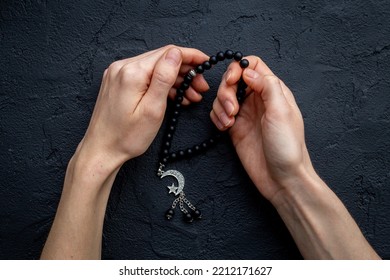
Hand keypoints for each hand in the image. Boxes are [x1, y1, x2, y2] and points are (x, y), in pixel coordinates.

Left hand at [79, 45, 208, 170]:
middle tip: (201, 87)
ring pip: (155, 68)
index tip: (206, 62)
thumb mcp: (152, 109)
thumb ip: (164, 78)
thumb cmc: (126, 137)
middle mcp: (122, 67)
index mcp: (132, 72)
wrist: (101, 150)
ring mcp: (118, 74)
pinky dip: (161, 84)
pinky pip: (145, 76)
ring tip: (191, 96)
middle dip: (186, 71)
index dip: (191, 56)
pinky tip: (175, 96)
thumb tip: (176, 54)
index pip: (168, 53)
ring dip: (175, 79)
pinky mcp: (118, 82)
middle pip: (162, 59)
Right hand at [211, 56, 314, 200]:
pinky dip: (217, 118)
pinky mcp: (235, 128)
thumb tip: (248, 70)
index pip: (253, 65)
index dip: (238, 68)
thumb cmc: (287, 147)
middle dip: (226, 91)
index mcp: (273, 91)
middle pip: (233, 79)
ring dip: (220, 107)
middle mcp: (258, 99)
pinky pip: (218, 114)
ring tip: (230, 123)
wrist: (281, 178)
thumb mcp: (281, 112)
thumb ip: (266, 86)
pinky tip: (225, 128)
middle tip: (232, 110)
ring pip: (223, 97)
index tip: (232, 81)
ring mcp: (245, 113)